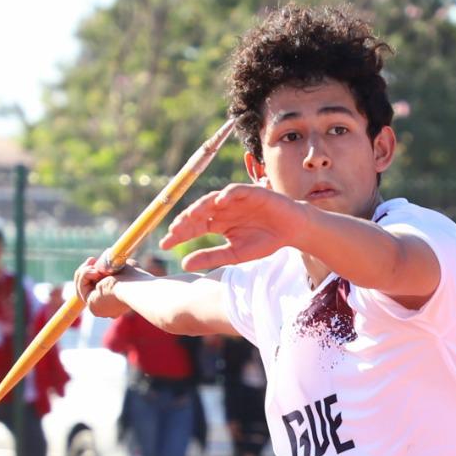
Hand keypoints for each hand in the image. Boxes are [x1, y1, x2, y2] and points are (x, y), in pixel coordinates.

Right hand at [75, 256, 141, 317]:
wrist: (133, 286)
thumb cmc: (134, 276)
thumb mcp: (122, 266)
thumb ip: (114, 266)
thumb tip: (108, 261)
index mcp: (115, 299)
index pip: (97, 287)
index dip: (92, 273)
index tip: (94, 260)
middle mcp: (107, 307)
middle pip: (87, 287)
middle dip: (85, 271)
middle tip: (91, 259)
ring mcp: (99, 308)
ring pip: (82, 287)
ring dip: (84, 272)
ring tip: (94, 264)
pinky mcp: (92, 307)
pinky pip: (81, 288)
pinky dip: (85, 276)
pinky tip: (95, 272)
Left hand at [160, 184, 307, 271]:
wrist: (291, 231)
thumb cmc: (264, 241)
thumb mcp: (235, 254)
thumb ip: (210, 257)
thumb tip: (183, 264)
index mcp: (217, 224)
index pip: (193, 227)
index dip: (179, 234)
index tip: (164, 244)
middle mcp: (222, 210)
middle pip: (198, 213)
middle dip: (185, 221)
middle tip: (174, 231)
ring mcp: (234, 200)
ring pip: (212, 200)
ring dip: (201, 206)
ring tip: (191, 216)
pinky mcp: (251, 192)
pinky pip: (236, 191)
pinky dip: (228, 195)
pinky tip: (220, 203)